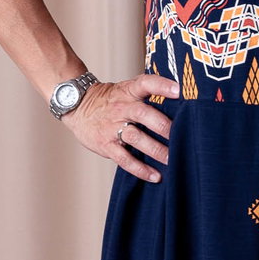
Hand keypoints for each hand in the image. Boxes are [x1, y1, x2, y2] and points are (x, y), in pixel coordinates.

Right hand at [60, 72, 180, 180]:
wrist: (77, 106)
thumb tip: (180, 99)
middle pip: (142, 114)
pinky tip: (155, 176)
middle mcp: (121, 108)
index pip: (145, 83)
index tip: (179, 90)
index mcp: (128, 91)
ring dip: (156, 150)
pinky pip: (124, 159)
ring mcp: (112, 127)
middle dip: (162, 125)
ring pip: (136, 138)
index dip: (162, 85)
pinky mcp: (106, 145)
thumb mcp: (125, 89)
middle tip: (181, 135)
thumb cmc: (110, 100)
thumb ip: (148, 94)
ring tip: (172, 159)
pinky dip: (140, 169)